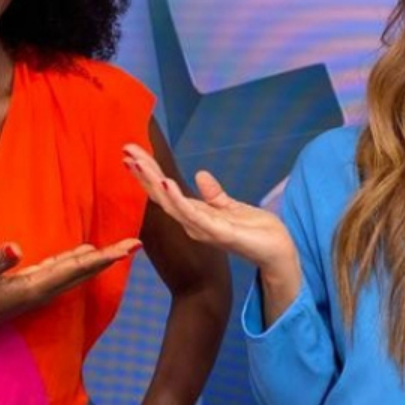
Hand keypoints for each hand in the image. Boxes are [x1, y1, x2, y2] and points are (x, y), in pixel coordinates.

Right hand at [0, 240, 140, 342]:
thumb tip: (15, 248)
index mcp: (34, 288)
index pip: (75, 269)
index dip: (102, 258)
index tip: (126, 249)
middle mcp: (41, 291)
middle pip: (83, 271)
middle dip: (109, 258)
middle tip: (136, 244)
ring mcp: (35, 291)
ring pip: (73, 272)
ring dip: (96, 260)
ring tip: (117, 248)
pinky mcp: (27, 289)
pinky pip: (59, 272)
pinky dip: (75, 262)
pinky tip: (82, 255)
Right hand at [123, 144, 297, 276]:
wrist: (278, 253)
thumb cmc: (257, 232)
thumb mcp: (231, 207)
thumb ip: (214, 195)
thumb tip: (200, 174)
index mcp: (196, 216)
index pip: (166, 190)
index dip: (149, 172)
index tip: (132, 152)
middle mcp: (193, 223)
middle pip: (162, 195)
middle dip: (143, 173)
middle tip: (126, 150)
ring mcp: (203, 229)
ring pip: (171, 204)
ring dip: (153, 183)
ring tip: (138, 163)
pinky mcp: (218, 232)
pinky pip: (193, 215)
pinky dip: (178, 200)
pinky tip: (166, 183)